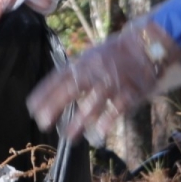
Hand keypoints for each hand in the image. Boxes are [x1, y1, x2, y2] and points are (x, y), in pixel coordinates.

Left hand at [27, 15, 180, 144]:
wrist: (149, 44)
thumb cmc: (117, 53)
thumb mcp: (93, 55)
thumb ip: (77, 69)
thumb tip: (56, 85)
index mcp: (84, 62)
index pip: (58, 77)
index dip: (44, 92)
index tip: (31, 107)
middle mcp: (95, 70)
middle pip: (71, 88)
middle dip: (55, 106)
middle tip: (42, 123)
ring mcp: (112, 81)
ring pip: (93, 102)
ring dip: (79, 121)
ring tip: (68, 137)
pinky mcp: (130, 91)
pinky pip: (116, 108)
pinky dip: (106, 121)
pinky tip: (97, 135)